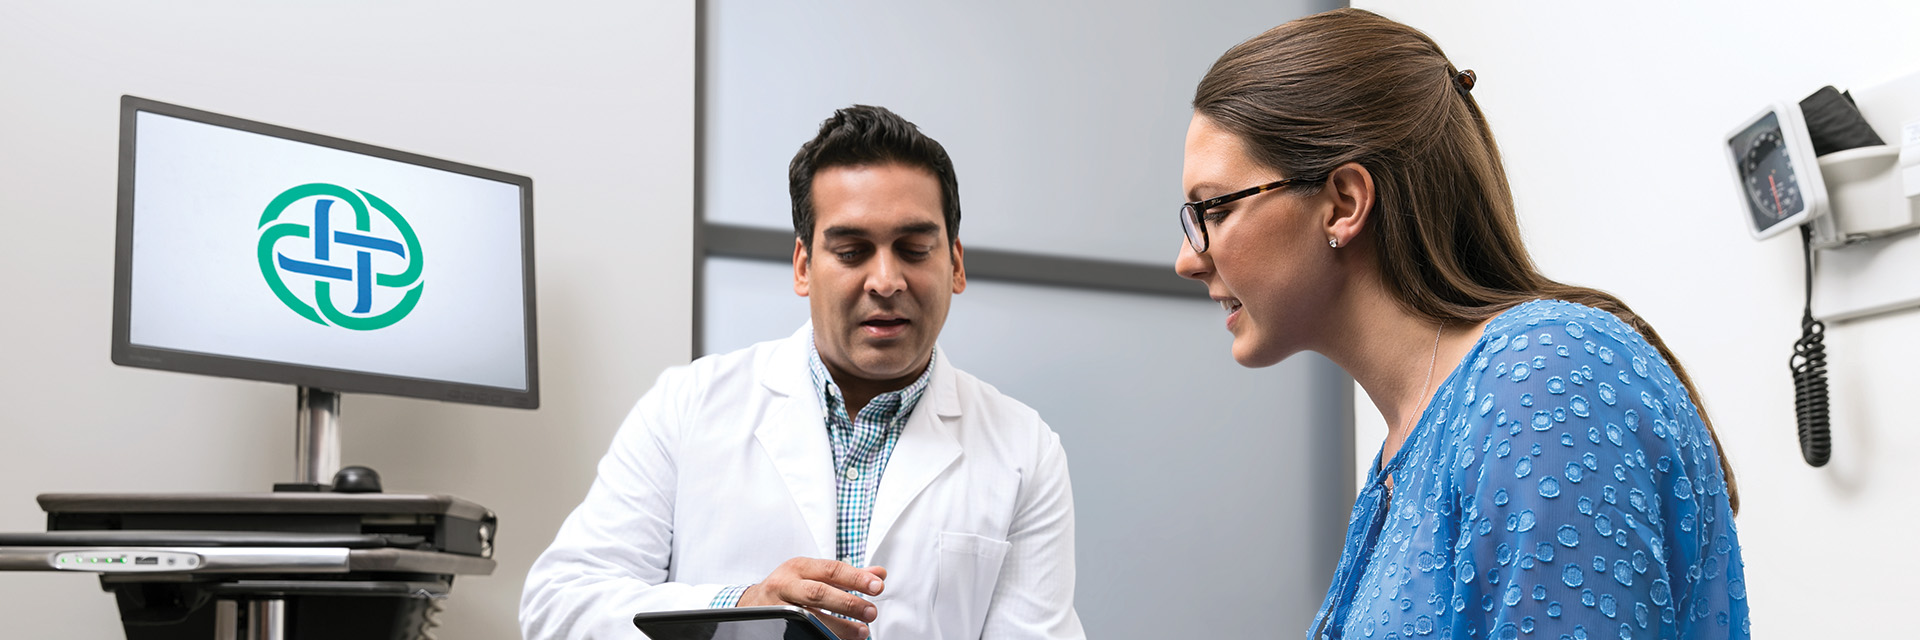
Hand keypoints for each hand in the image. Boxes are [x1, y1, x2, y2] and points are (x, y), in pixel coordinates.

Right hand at [737, 557, 887, 638]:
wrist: (753, 603)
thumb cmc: (790, 587)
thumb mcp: (814, 574)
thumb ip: (847, 575)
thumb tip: (879, 574)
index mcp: (799, 567)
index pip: (831, 570)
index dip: (856, 578)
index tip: (877, 585)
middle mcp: (786, 585)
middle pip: (818, 593)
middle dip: (848, 603)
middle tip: (871, 612)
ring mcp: (779, 607)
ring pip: (809, 618)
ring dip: (839, 626)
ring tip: (861, 631)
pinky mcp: (776, 626)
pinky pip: (801, 633)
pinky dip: (821, 636)